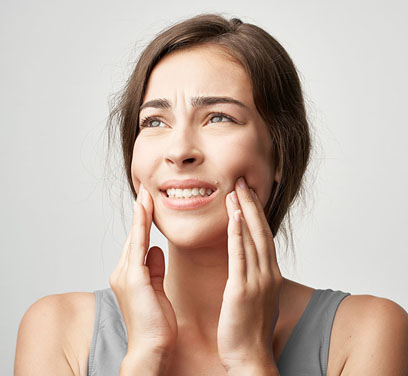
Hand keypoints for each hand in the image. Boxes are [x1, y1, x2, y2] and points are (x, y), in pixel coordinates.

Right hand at [109, 184, 177, 357]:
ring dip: (141, 214)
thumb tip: (157, 250)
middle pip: (134, 235)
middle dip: (141, 212)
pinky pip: (138, 246)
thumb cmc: (156, 324)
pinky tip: (145, 212)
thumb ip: (155, 269)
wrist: (152, 346)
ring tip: (146, 193)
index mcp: (130, 275)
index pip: (138, 241)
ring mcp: (125, 274)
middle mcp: (123, 272)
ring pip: (135, 236)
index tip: (149, 201)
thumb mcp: (157, 290)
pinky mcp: (133, 278)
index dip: (143, 221)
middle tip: (146, 188)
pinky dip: (142, 227)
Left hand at [217, 177, 282, 371]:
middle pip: (261, 231)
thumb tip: (250, 269)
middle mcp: (268, 274)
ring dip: (244, 212)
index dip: (256, 214)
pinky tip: (234, 216)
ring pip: (252, 238)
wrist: (250, 358)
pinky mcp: (243, 290)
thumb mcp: (257, 300)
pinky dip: (238, 233)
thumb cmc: (249, 332)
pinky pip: (240, 256)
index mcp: (270, 275)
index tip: (247, 195)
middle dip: (252, 205)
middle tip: (242, 181)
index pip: (264, 236)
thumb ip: (255, 280)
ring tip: (235, 190)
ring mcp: (258, 281)